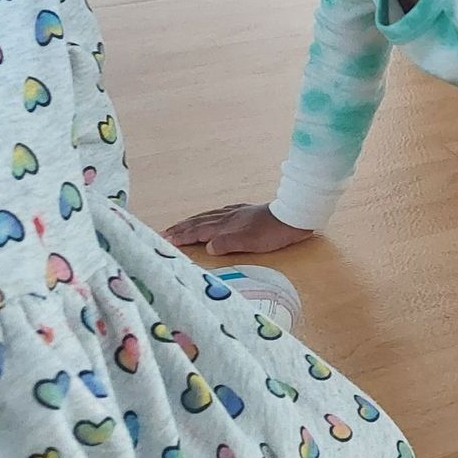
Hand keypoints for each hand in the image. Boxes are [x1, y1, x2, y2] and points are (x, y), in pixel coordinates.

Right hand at [164, 203, 311, 255]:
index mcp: (227, 225)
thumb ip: (229, 244)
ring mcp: (237, 212)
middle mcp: (229, 217)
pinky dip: (211, 215)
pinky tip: (213, 215)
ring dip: (193, 221)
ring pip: (209, 216)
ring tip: (181, 224)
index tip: (165, 238)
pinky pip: (221, 212)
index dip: (182, 235)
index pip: (199, 231)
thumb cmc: (273, 233)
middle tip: (164, 232)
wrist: (293, 216)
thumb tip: (209, 247)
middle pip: (200, 222)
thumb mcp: (251, 242)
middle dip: (182, 227)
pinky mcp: (246, 211)